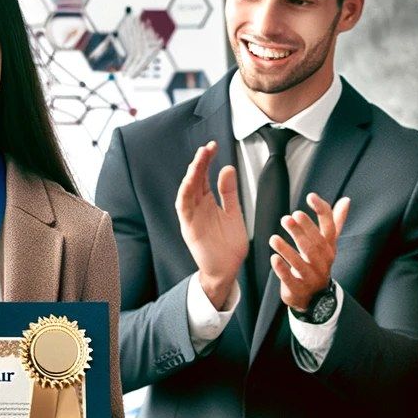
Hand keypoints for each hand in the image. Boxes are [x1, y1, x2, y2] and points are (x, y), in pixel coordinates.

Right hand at [175, 141, 247, 308]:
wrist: (226, 270)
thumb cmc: (229, 245)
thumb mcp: (233, 213)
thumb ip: (228, 192)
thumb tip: (227, 168)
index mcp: (207, 203)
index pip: (203, 177)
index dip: (206, 161)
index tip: (213, 147)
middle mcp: (197, 208)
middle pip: (194, 181)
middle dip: (199, 163)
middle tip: (207, 148)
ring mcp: (191, 217)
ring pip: (187, 191)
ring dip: (191, 175)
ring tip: (199, 160)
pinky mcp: (189, 228)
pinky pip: (183, 208)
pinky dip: (186, 194)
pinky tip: (191, 181)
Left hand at [269, 192, 349, 311]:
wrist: (315, 297)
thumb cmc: (317, 264)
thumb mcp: (327, 245)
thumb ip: (335, 223)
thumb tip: (346, 200)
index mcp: (329, 248)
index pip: (330, 227)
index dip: (322, 211)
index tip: (311, 196)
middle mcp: (323, 262)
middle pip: (313, 245)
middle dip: (301, 230)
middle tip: (288, 217)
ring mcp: (311, 276)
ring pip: (300, 262)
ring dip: (286, 249)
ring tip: (273, 238)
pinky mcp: (298, 288)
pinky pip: (290, 278)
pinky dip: (282, 269)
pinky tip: (273, 258)